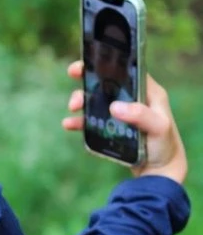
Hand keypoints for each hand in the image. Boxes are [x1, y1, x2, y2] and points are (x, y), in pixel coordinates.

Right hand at [63, 62, 186, 185]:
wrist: (159, 170)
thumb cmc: (165, 145)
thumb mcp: (158, 128)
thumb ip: (140, 115)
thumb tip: (114, 106)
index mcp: (146, 91)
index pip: (125, 70)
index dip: (106, 63)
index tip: (87, 63)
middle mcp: (131, 99)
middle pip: (105, 83)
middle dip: (86, 82)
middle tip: (75, 85)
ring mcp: (120, 113)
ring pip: (95, 100)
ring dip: (81, 101)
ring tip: (72, 108)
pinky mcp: (111, 128)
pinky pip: (91, 121)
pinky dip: (79, 121)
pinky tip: (69, 124)